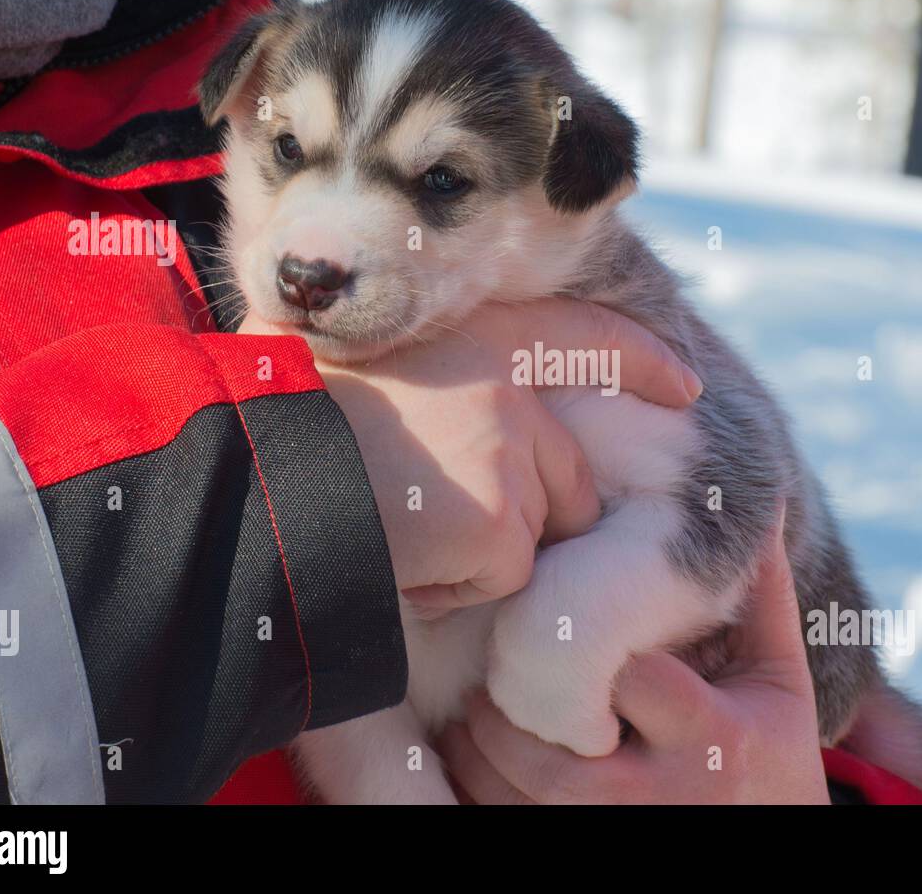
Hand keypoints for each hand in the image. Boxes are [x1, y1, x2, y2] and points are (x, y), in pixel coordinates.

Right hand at [240, 299, 701, 609]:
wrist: (237, 486)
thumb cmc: (274, 428)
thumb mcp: (348, 362)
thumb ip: (423, 367)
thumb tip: (459, 400)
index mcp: (464, 336)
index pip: (578, 335)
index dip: (638, 358)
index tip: (684, 383)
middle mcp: (499, 384)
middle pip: (560, 474)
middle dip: (514, 510)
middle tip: (414, 501)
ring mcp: (504, 450)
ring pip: (533, 531)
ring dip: (476, 551)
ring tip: (393, 525)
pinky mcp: (497, 521)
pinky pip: (504, 576)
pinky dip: (454, 586)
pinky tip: (397, 556)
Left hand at [436, 506, 831, 802]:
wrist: (780, 840)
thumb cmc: (773, 753)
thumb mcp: (778, 676)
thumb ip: (762, 595)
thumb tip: (762, 504)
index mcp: (712, 737)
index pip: (626, 676)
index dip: (582, 642)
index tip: (564, 617)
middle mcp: (661, 796)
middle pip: (555, 752)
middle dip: (510, 706)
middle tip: (495, 667)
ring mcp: (621, 834)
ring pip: (522, 796)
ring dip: (482, 750)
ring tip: (476, 709)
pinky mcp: (590, 855)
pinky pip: (512, 824)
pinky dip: (480, 791)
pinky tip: (476, 757)